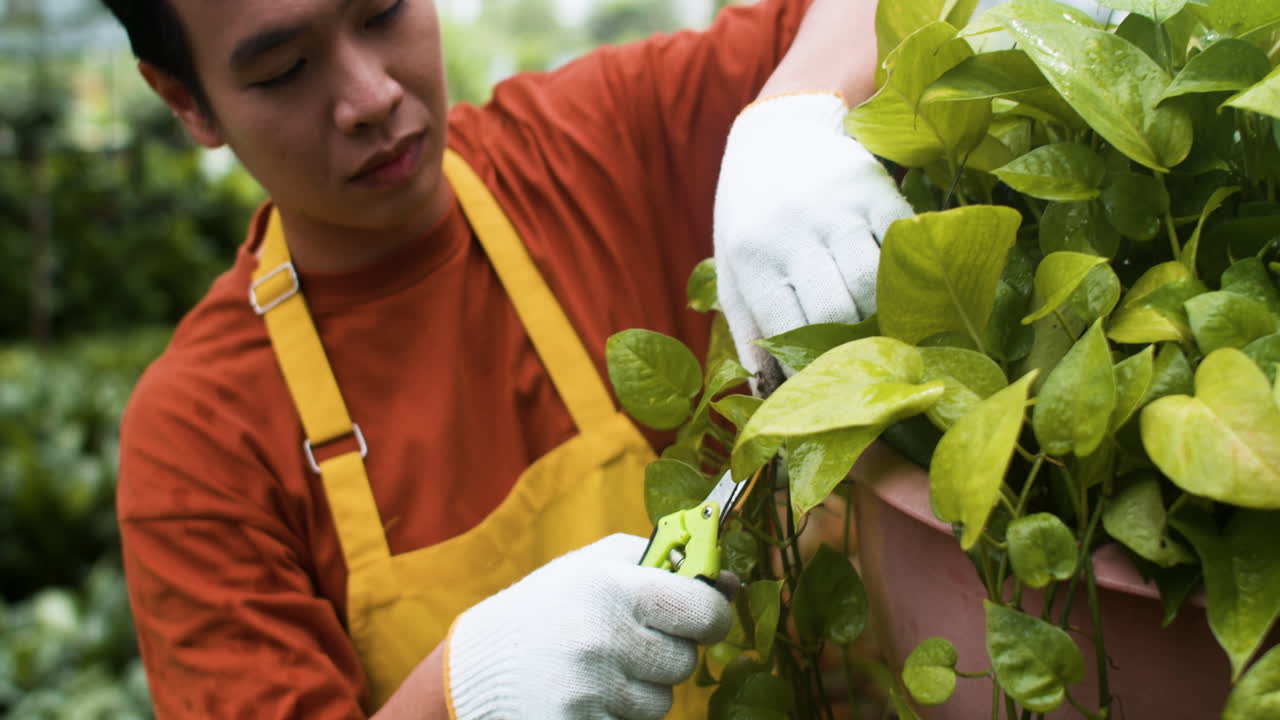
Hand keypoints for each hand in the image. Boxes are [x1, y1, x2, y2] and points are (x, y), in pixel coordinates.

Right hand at [445, 534, 731, 719]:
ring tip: (601, 667)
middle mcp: (603, 637)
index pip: (703, 611)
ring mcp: (590, 689)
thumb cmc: (549, 606)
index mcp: (612, 587)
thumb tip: (730, 583)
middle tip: (634, 640)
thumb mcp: (595, 565)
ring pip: (662, 701)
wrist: (477, 666)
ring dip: (642, 687)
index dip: (713, 615)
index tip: (704, 616)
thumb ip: (664, 561)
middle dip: (669, 653)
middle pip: (685, 661)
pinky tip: (586, 692)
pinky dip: (617, 712)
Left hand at [713, 92, 912, 384]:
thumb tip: (766, 390)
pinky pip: (898, 243)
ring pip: (871, 280)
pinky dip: (903, 272)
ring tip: (884, 331)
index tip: (826, 380)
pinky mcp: (873, 187)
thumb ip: (747, 326)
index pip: (787, 327)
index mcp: (752, 254)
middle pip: (835, 308)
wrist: (778, 132)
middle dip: (851, 342)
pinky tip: (903, 289)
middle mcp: (791, 229)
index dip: (809, 362)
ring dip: (881, 313)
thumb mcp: (734, 266)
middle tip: (865, 361)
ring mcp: (835, 206)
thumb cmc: (753, 215)